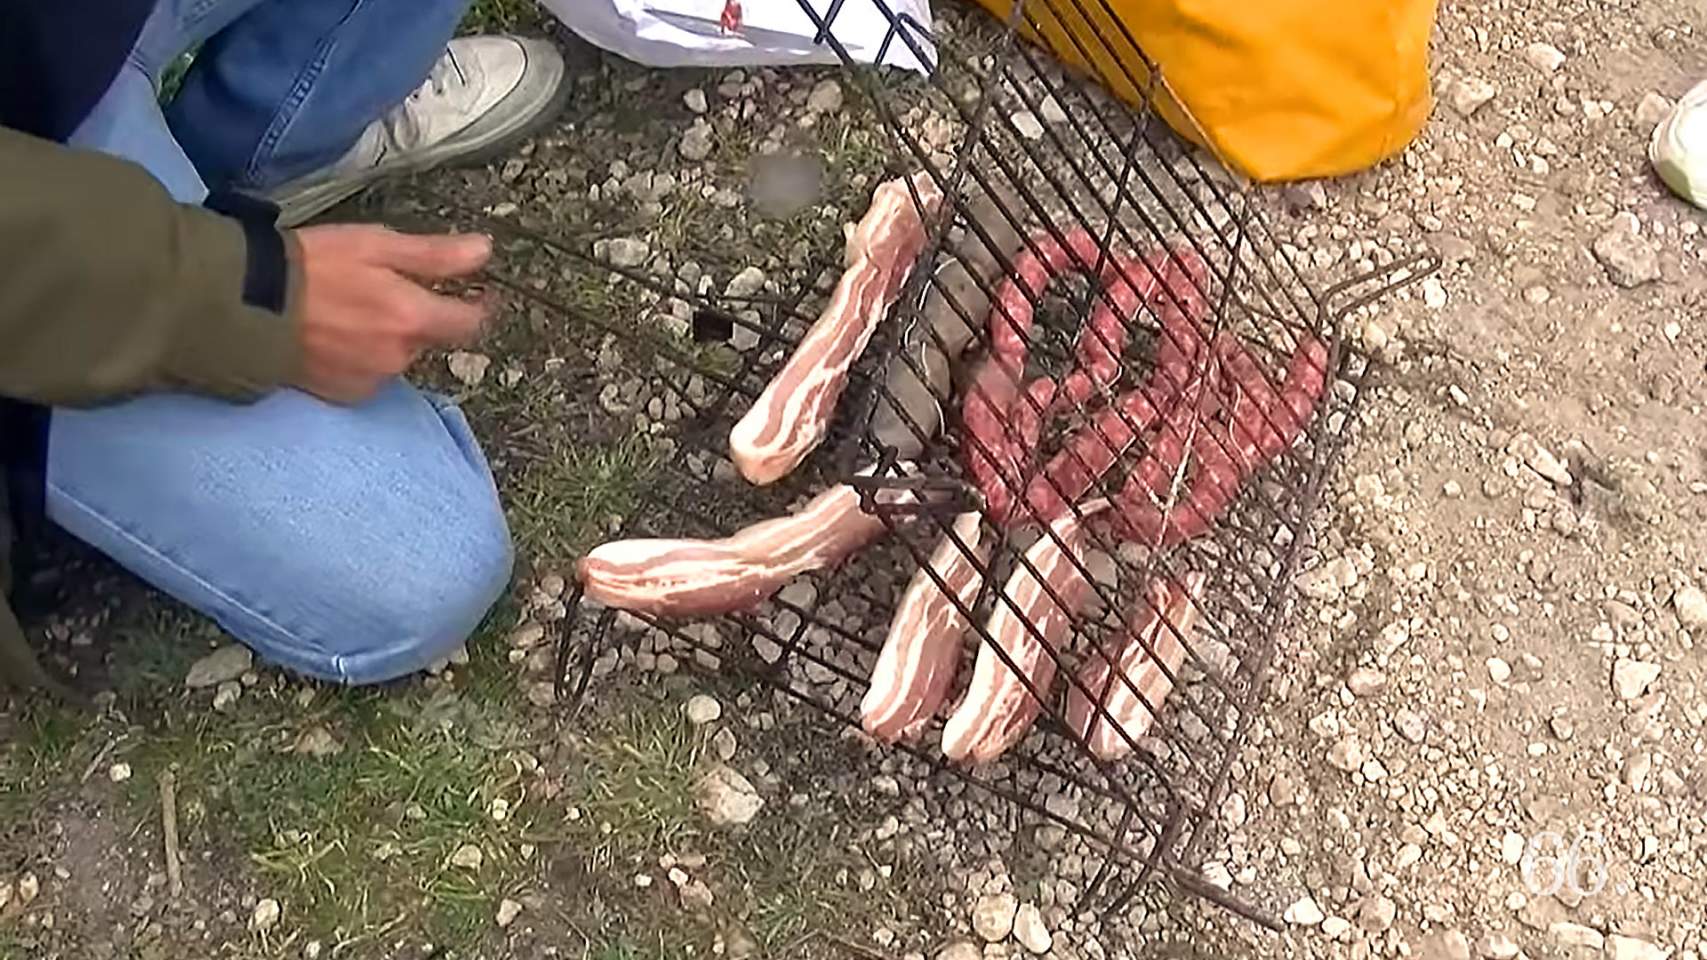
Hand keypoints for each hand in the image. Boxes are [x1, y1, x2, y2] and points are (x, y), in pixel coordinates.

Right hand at [290, 223, 493, 402]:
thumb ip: (435, 255)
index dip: (478, 306)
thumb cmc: (311, 266)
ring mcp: (371, 380)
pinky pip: (369, 374)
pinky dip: (361, 357)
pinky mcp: (344, 395)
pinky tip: (334, 336)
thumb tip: (484, 252)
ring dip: (386, 337)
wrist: (245, 305)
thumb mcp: (376, 245)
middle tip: (380, 290)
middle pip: (428, 338)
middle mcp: (399, 357)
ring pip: (397, 356)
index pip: (470, 323)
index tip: (478, 294)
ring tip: (349, 311)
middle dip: (416, 317)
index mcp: (412, 318)